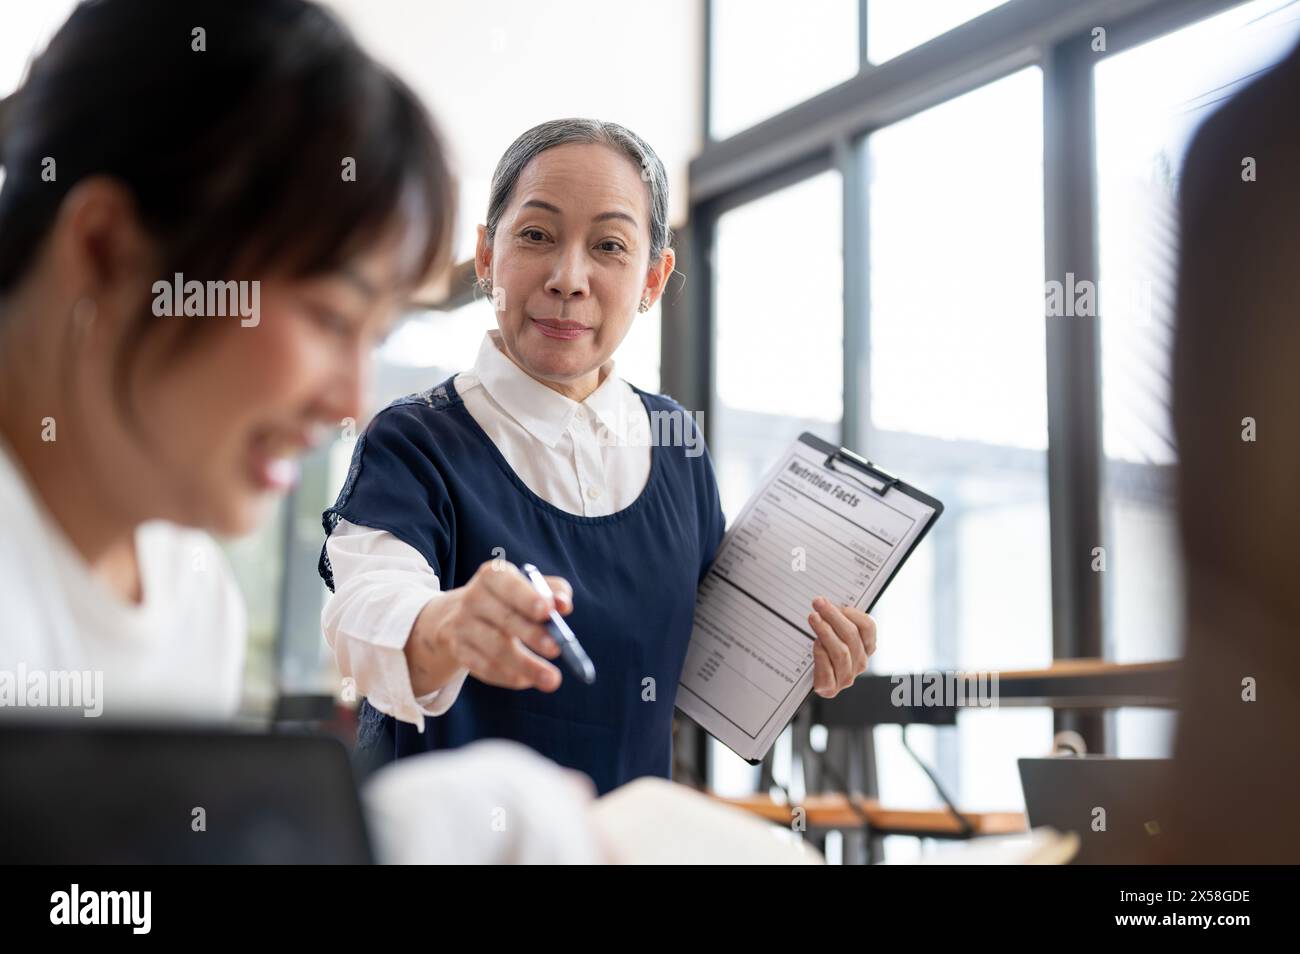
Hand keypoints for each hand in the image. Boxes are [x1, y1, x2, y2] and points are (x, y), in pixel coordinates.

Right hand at [407, 560, 572, 693]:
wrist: (458, 615)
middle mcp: (474, 598)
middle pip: (505, 618)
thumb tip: (564, 605)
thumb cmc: (508, 599)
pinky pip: (485, 667)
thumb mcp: (527, 586)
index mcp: (493, 576)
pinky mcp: (459, 651)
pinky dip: (508, 676)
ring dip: (526, 665)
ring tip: (551, 679)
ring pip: (496, 648)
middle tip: (557, 649)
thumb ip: (553, 590)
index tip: (548, 611)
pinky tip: (528, 680)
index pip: (510, 584)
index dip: (528, 598)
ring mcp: (462, 625)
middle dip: (532, 635)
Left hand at [807, 596, 876, 697]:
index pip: (868, 627)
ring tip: (813, 618)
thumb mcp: (835, 632)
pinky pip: (827, 669)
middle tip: (819, 604)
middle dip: (833, 616)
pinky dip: (821, 654)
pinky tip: (815, 643)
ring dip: (825, 632)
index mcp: (866, 648)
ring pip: (840, 651)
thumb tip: (827, 603)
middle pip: (851, 636)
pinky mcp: (830, 688)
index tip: (835, 603)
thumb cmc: (825, 651)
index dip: (852, 612)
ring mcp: (846, 677)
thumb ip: (837, 620)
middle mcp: (859, 663)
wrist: (811, 679)